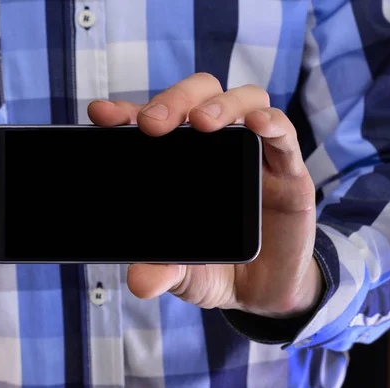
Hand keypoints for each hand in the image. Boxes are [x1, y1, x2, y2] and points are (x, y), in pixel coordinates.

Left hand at [87, 73, 321, 318]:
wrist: (263, 291)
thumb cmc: (216, 268)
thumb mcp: (182, 272)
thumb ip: (162, 270)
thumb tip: (139, 282)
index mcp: (182, 162)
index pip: (155, 121)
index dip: (127, 112)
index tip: (102, 115)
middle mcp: (217, 148)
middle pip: (199, 95)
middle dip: (174, 100)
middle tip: (153, 124)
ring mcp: (254, 154)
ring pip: (243, 100)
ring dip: (220, 105)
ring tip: (201, 123)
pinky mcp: (288, 170)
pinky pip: (284, 134)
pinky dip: (270, 122)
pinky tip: (255, 125)